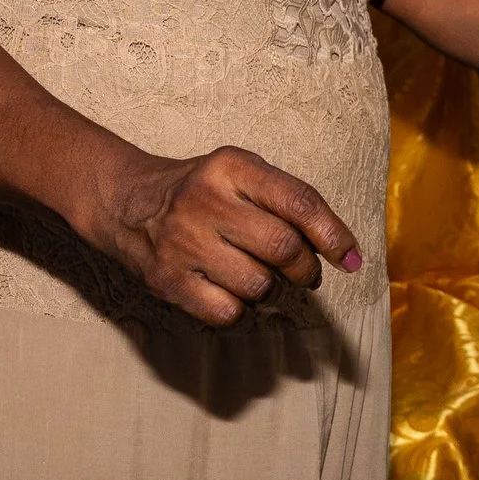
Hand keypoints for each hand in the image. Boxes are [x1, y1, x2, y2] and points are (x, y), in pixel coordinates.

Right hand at [89, 145, 362, 326]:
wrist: (127, 203)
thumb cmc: (204, 191)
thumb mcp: (241, 173)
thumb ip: (289, 202)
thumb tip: (347, 254)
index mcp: (230, 167)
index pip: (298, 202)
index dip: (333, 235)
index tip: (351, 259)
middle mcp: (204, 201)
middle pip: (283, 249)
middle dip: (304, 269)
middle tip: (302, 273)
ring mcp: (183, 243)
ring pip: (258, 286)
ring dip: (269, 289)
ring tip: (255, 273)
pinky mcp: (167, 281)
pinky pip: (228, 312)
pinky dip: (240, 309)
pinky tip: (229, 290)